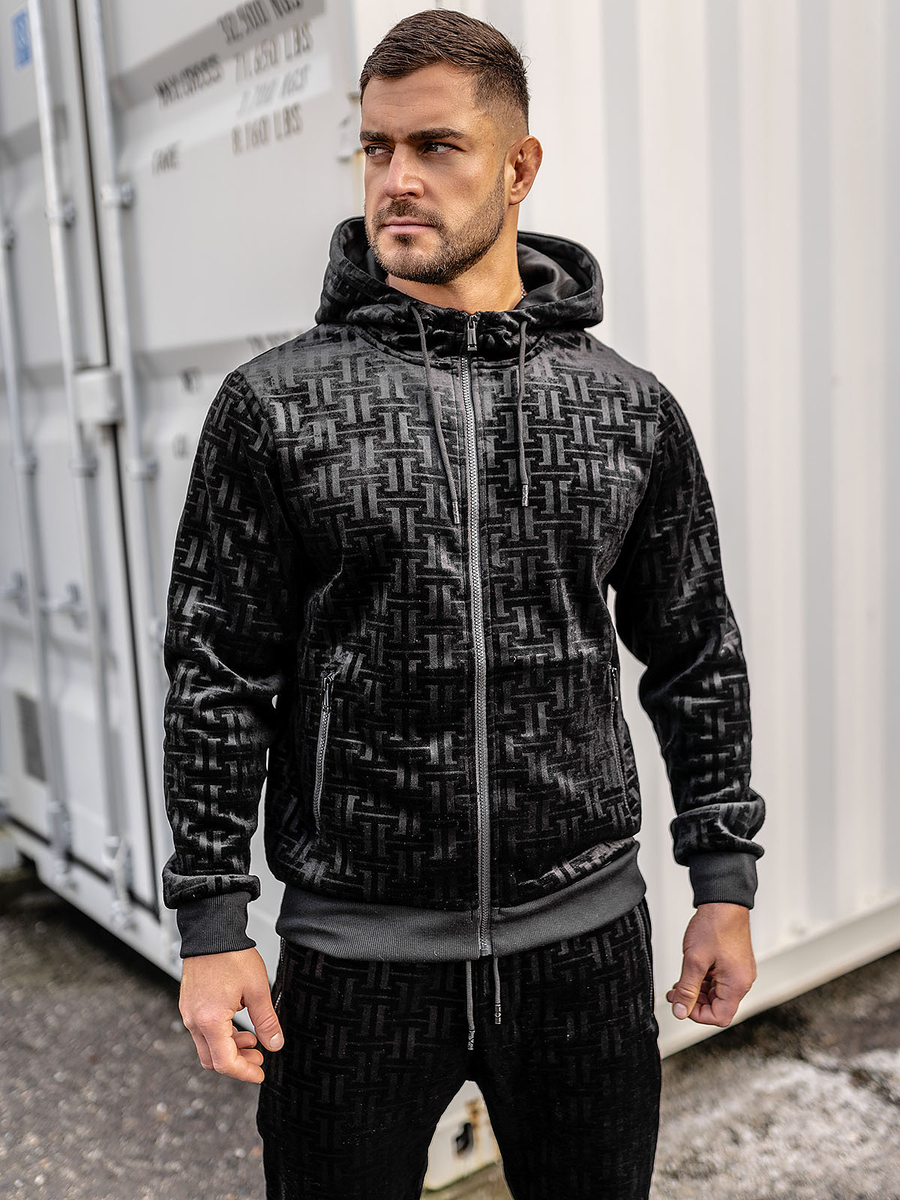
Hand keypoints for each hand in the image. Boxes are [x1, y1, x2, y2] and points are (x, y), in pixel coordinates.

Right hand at [179, 947, 283, 1082]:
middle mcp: (194, 1021)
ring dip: (229, 1047)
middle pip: (212, 1059)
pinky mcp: (188, 1004)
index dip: (245, 1073)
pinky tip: (237, 1022)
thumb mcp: (257, 989)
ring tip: (251, 1037)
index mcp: (210, 1021)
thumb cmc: (231, 955)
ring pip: (207, 1046)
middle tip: (258, 1056)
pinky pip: (202, 1030)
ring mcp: (188, 1012)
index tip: (260, 1073)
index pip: (225, 1062)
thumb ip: (266, 1020)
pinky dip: (220, 1034)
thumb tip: (275, 1043)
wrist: (212, 931)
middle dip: (237, 1062)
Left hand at [666, 902, 756, 1027]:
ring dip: (697, 990)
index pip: (719, 1017)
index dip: (697, 1014)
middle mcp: (742, 981)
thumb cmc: (715, 926)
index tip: (682, 1004)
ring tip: (680, 982)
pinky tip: (691, 972)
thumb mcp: (695, 960)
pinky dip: (704, 980)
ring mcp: (738, 972)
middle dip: (695, 1002)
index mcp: (737, 984)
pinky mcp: (734, 964)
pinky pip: (718, 981)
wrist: (723, 902)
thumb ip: (687, 989)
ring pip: (716, 993)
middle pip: (718, 1006)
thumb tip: (680, 1011)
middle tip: (676, 993)